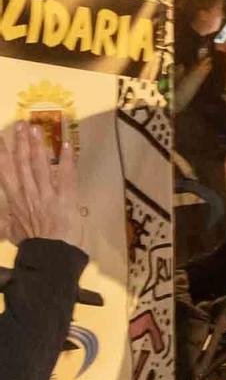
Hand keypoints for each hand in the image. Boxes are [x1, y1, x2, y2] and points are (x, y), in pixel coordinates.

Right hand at [0, 120, 81, 247]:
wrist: (51, 254)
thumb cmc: (34, 245)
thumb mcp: (13, 231)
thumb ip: (8, 220)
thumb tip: (5, 215)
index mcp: (15, 199)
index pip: (5, 171)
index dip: (2, 154)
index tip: (0, 138)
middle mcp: (28, 192)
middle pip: (22, 162)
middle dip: (20, 142)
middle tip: (20, 125)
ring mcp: (47, 193)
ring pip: (40, 164)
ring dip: (38, 144)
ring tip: (36, 128)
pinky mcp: (65, 197)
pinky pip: (66, 174)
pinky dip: (66, 159)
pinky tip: (65, 144)